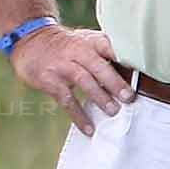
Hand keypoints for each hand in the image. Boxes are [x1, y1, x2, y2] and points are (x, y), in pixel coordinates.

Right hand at [11, 24, 133, 134]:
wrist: (30, 40)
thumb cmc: (66, 45)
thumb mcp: (85, 40)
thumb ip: (106, 53)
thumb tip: (135, 73)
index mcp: (90, 41)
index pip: (109, 46)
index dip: (123, 56)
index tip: (139, 69)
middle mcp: (76, 50)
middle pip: (97, 66)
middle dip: (114, 82)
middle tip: (128, 97)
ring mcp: (61, 65)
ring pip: (83, 81)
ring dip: (99, 97)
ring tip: (113, 112)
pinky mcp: (49, 80)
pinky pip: (66, 100)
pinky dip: (78, 115)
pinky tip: (89, 128)